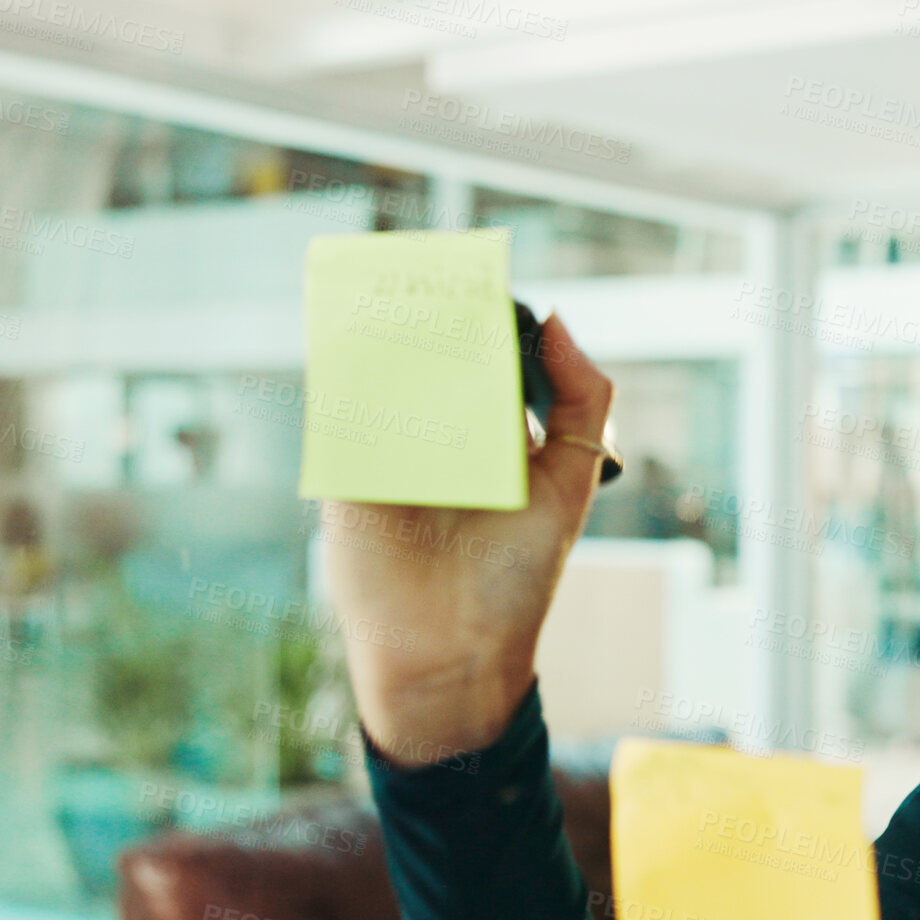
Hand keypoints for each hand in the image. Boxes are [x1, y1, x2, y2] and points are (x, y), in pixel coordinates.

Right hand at [322, 314, 614, 766]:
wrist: (454, 652)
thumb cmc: (517, 576)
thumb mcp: (569, 482)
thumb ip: (580, 401)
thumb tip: (558, 319)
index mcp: (496, 431)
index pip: (485, 354)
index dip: (481, 313)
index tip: (475, 272)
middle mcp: (442, 434)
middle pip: (428, 354)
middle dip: (427, 310)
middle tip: (429, 267)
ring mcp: (390, 451)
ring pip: (378, 373)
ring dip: (381, 331)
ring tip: (393, 290)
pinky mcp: (346, 475)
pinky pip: (339, 411)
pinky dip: (344, 373)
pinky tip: (357, 344)